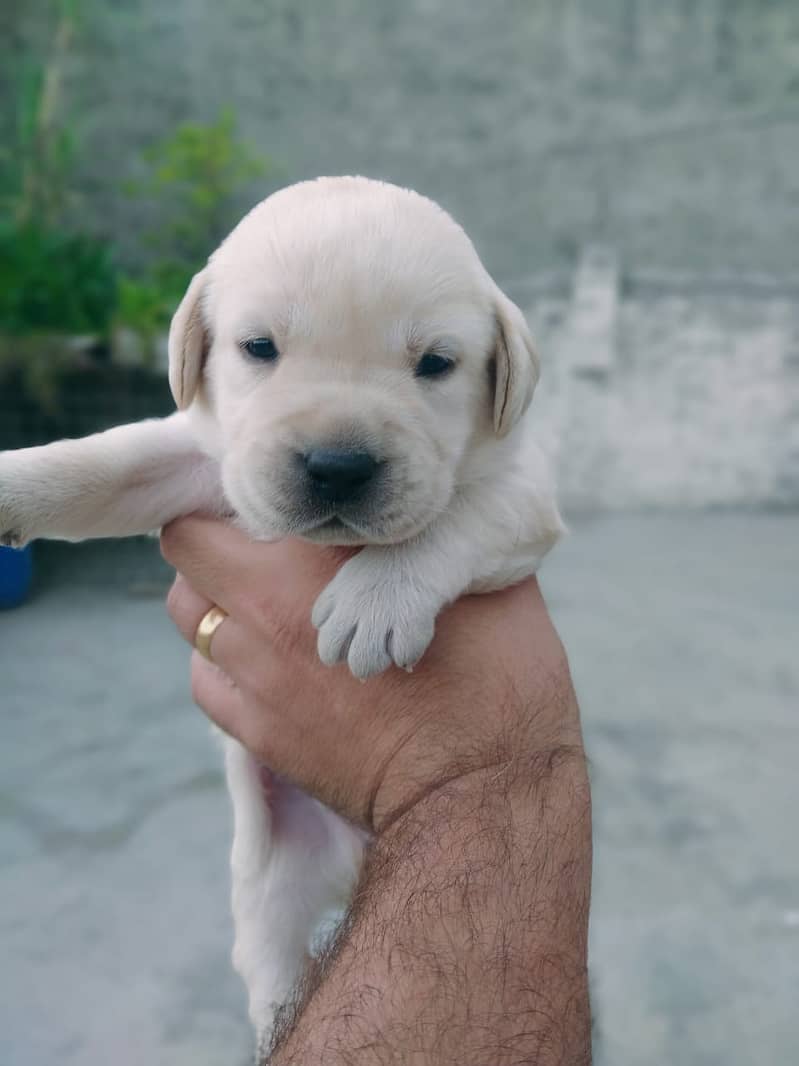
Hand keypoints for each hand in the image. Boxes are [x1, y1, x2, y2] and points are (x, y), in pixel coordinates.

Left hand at [161, 517, 581, 830]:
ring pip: (190, 615)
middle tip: (260, 547)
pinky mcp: (260, 733)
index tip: (279, 502)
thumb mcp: (482, 577)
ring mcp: (258, 677)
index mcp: (320, 563)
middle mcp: (269, 612)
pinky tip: (265, 666)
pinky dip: (223, 665)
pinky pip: (205, 682)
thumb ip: (436, 532)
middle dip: (217, 540)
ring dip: (216, 600)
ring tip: (260, 606)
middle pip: (190, 551)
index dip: (252, 494)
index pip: (238, 500)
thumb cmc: (498, 680)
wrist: (481, 792)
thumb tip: (425, 507)